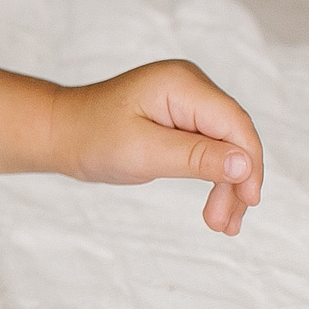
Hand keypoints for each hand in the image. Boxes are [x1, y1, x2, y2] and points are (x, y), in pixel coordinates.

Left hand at [53, 60, 264, 234]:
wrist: (59, 133)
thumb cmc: (90, 137)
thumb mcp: (142, 152)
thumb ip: (195, 157)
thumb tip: (245, 164)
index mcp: (181, 84)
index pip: (234, 124)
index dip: (249, 163)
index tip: (248, 200)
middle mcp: (190, 86)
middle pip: (235, 137)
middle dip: (236, 181)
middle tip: (225, 224)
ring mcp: (188, 102)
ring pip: (227, 147)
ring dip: (228, 185)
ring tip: (222, 224)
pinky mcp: (182, 119)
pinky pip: (211, 149)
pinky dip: (215, 177)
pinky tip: (218, 206)